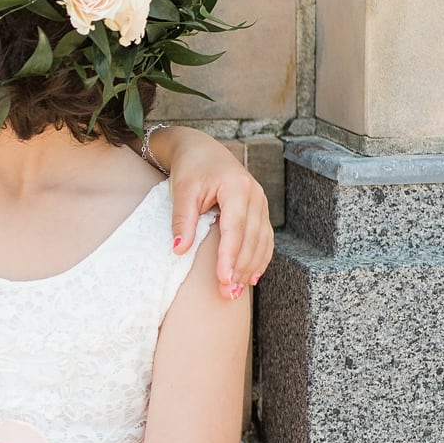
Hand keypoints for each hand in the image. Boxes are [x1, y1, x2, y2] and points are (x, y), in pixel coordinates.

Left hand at [155, 127, 273, 298]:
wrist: (202, 149)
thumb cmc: (191, 169)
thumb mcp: (182, 191)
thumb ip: (182, 220)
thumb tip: (178, 251)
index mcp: (237, 188)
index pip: (235, 229)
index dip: (230, 256)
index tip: (223, 279)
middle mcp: (255, 195)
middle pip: (251, 239)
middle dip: (240, 268)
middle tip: (228, 293)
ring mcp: (261, 202)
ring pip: (262, 241)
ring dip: (251, 267)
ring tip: (237, 290)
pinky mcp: (260, 210)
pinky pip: (265, 238)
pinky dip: (260, 258)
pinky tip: (252, 276)